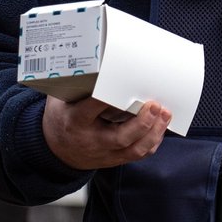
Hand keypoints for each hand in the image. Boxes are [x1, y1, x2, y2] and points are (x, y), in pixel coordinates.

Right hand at [42, 96, 169, 170]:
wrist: (57, 151)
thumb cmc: (62, 120)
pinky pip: (138, 155)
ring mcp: (105, 153)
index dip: (107, 99)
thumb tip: (92, 62)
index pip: (91, 109)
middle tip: (155, 105)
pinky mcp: (115, 159)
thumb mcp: (60, 100)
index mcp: (75, 121)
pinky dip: (153, 142)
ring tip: (165, 114)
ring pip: (134, 150)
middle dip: (142, 122)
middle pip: (120, 138)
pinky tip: (160, 128)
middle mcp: (92, 141)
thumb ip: (75, 84)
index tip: (121, 84)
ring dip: (154, 133)